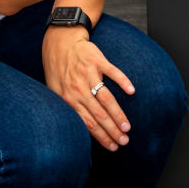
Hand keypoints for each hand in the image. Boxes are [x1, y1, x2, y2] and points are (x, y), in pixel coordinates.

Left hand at [43, 25, 134, 150]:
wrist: (61, 42)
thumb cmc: (59, 69)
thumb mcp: (56, 91)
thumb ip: (68, 107)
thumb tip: (80, 128)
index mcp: (68, 99)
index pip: (87, 123)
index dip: (101, 136)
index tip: (112, 146)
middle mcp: (78, 89)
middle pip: (98, 114)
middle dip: (112, 130)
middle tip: (124, 141)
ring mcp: (89, 74)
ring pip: (106, 98)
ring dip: (118, 114)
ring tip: (127, 126)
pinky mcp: (98, 60)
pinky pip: (113, 72)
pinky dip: (123, 81)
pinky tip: (131, 91)